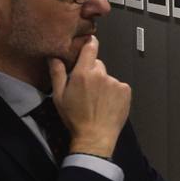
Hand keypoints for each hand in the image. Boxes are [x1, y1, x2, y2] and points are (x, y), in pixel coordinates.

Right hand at [49, 37, 129, 158]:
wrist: (95, 136)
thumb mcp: (59, 97)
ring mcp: (115, 82)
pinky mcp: (126, 91)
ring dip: (103, 84)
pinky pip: (118, 86)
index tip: (89, 44)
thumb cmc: (75, 118)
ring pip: (108, 77)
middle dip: (92, 72)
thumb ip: (57, 74)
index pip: (90, 47)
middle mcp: (101, 74)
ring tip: (97, 101)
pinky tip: (107, 104)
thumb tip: (54, 56)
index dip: (89, 44)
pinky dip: (114, 92)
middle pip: (97, 65)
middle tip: (87, 89)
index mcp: (83, 73)